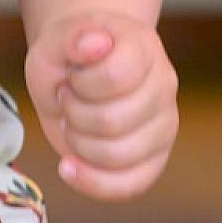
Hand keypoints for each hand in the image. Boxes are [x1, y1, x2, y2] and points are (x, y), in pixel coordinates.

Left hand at [25, 9, 178, 201]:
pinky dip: (91, 182)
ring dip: (78, 144)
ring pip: (117, 156)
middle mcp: (164, 86)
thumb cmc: (70, 55)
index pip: (116, 77)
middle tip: (68, 100)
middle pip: (112, 122)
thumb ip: (71, 37)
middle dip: (73, 115)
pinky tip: (68, 165)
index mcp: (144, 48)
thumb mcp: (57, 39)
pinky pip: (129, 185)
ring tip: (73, 123)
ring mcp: (164, 125)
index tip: (72, 76)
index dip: (82, 84)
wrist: (79, 69)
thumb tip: (93, 44)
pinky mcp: (155, 159)